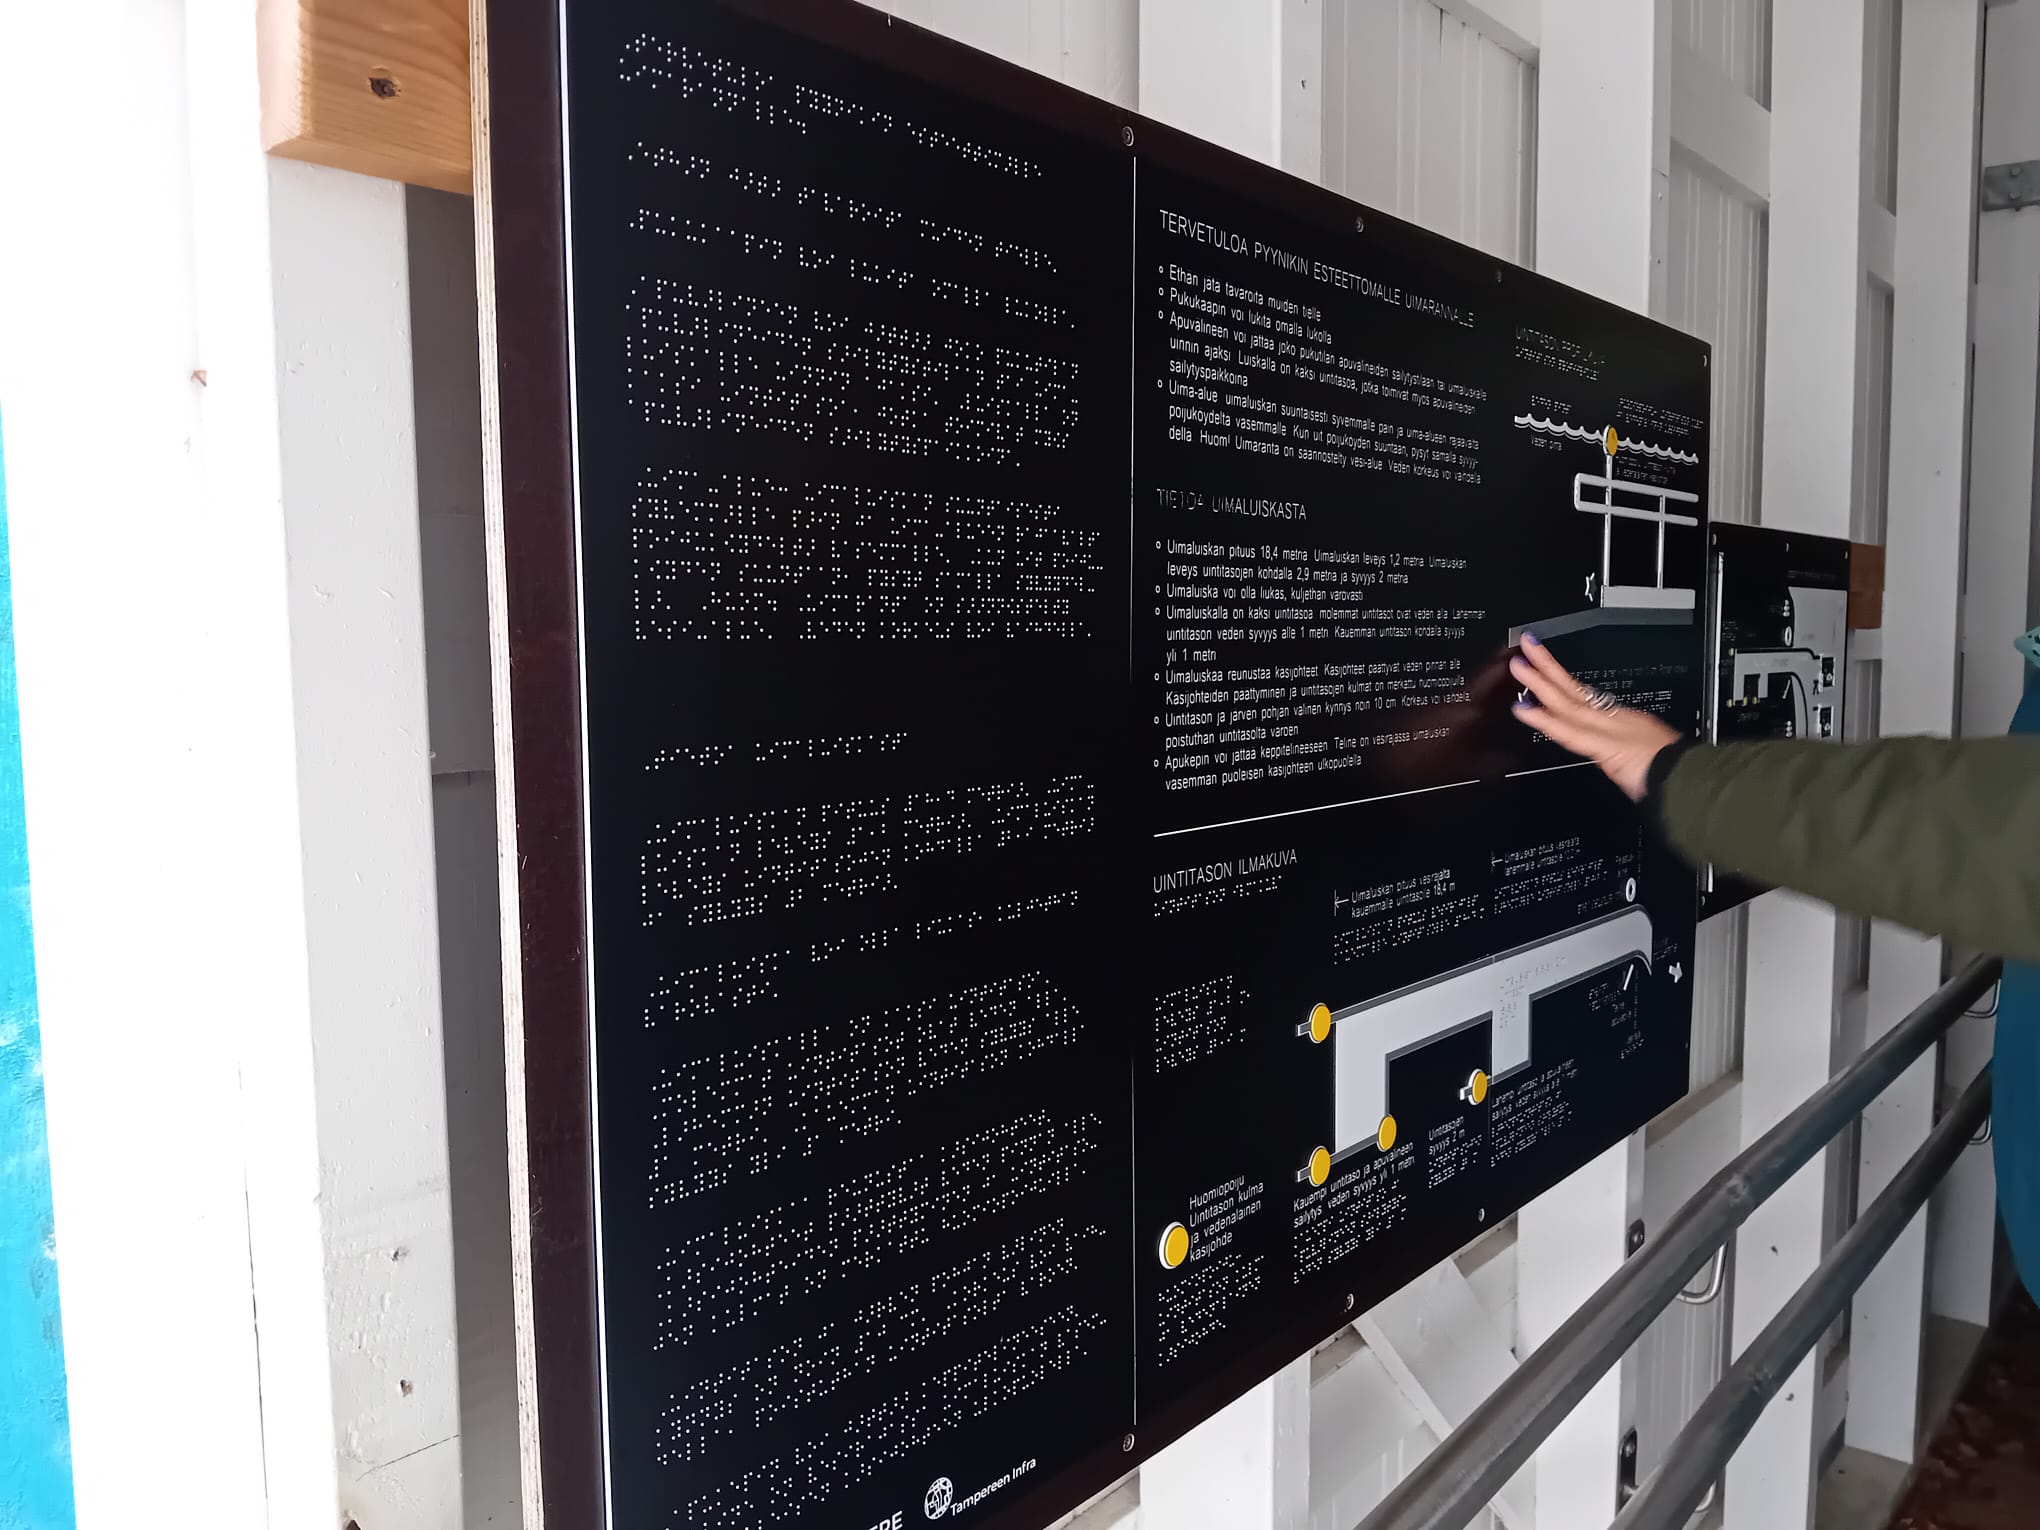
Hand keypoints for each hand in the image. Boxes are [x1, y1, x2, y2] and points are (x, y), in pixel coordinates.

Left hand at [1509, 635, 1680, 799]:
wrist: (1691, 780)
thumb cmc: (1670, 776)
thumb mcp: (1639, 760)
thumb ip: (1618, 756)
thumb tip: (1610, 760)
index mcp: (1623, 723)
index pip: (1585, 698)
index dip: (1563, 683)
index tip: (1546, 670)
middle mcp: (1616, 720)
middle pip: (1574, 691)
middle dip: (1548, 670)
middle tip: (1527, 650)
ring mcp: (1610, 730)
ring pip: (1568, 703)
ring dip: (1540, 684)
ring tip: (1520, 666)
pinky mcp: (1606, 746)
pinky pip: (1569, 732)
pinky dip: (1544, 720)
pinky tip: (1524, 709)